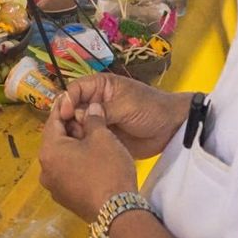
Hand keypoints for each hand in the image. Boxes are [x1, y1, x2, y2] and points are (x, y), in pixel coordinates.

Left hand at [39, 102, 137, 222]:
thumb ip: (93, 119)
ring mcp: (53, 186)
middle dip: (71, 128)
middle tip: (88, 118)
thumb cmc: (107, 170)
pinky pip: (66, 173)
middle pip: (55, 140)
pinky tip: (92, 160)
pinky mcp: (64, 198)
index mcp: (49, 151)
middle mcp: (45, 169)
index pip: (53, 121)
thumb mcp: (103, 138)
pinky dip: (76, 163)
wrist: (116, 213)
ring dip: (74, 146)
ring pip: (61, 157)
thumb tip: (91, 108)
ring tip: (93, 138)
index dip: (64, 107)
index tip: (72, 98)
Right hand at [54, 72, 192, 158]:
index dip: (67, 100)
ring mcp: (99, 121)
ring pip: (77, 126)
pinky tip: (83, 151)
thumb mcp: (125, 105)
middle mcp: (96, 102)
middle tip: (70, 132)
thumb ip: (102, 111)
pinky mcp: (103, 137)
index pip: (74, 90)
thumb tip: (78, 116)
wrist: (171, 128)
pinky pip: (88, 140)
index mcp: (100, 87)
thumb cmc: (150, 108)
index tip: (66, 114)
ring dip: (74, 134)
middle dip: (68, 119)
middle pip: (71, 109)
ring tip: (78, 143)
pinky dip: (83, 145)